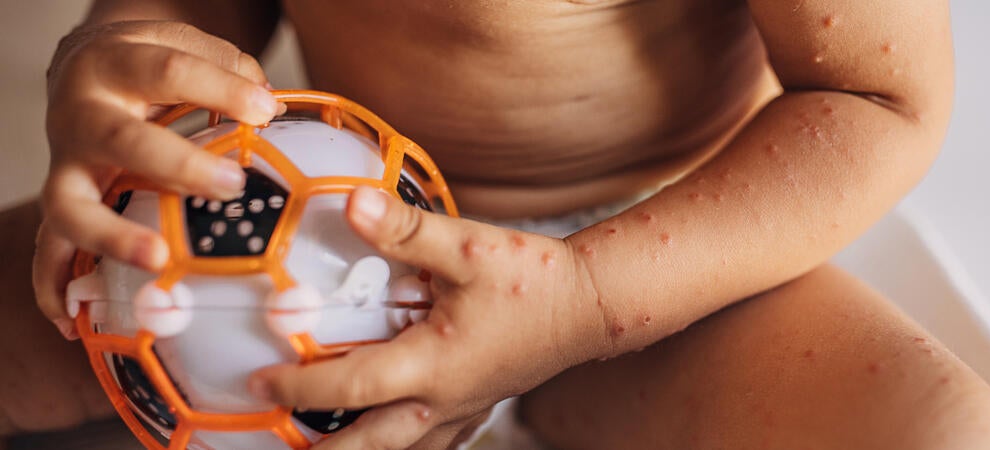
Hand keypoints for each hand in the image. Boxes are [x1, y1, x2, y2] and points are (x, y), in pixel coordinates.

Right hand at [35, 20, 278, 338]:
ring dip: (112, 236)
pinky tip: (73, 319)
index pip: (167, 71)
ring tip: (157, 259)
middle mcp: (83, 116)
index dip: (219, 89)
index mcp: (117, 65)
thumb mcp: (186, 45)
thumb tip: (270, 110)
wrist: (88, 66)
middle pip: (121, 140)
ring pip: (71, 204)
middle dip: (176, 166)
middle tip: (230, 187)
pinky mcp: (61, 202)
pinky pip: (48, 249)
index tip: (265, 110)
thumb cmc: (152, 65)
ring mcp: (66, 164)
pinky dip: (55, 285)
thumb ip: (229, 71)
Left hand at [249, 186, 602, 448]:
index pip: (348, 385)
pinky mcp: (481, 404)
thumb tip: (351, 201)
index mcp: (432, 366)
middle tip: (286, 448)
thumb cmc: (535, 278)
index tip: (259, 380)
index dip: (298, 384)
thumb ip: (407, 230)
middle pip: (370, 445)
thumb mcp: (468, 247)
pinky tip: (397, 440)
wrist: (593, 304)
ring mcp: (464, 409)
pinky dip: (406, 446)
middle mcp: (443, 400)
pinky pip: (436, 442)